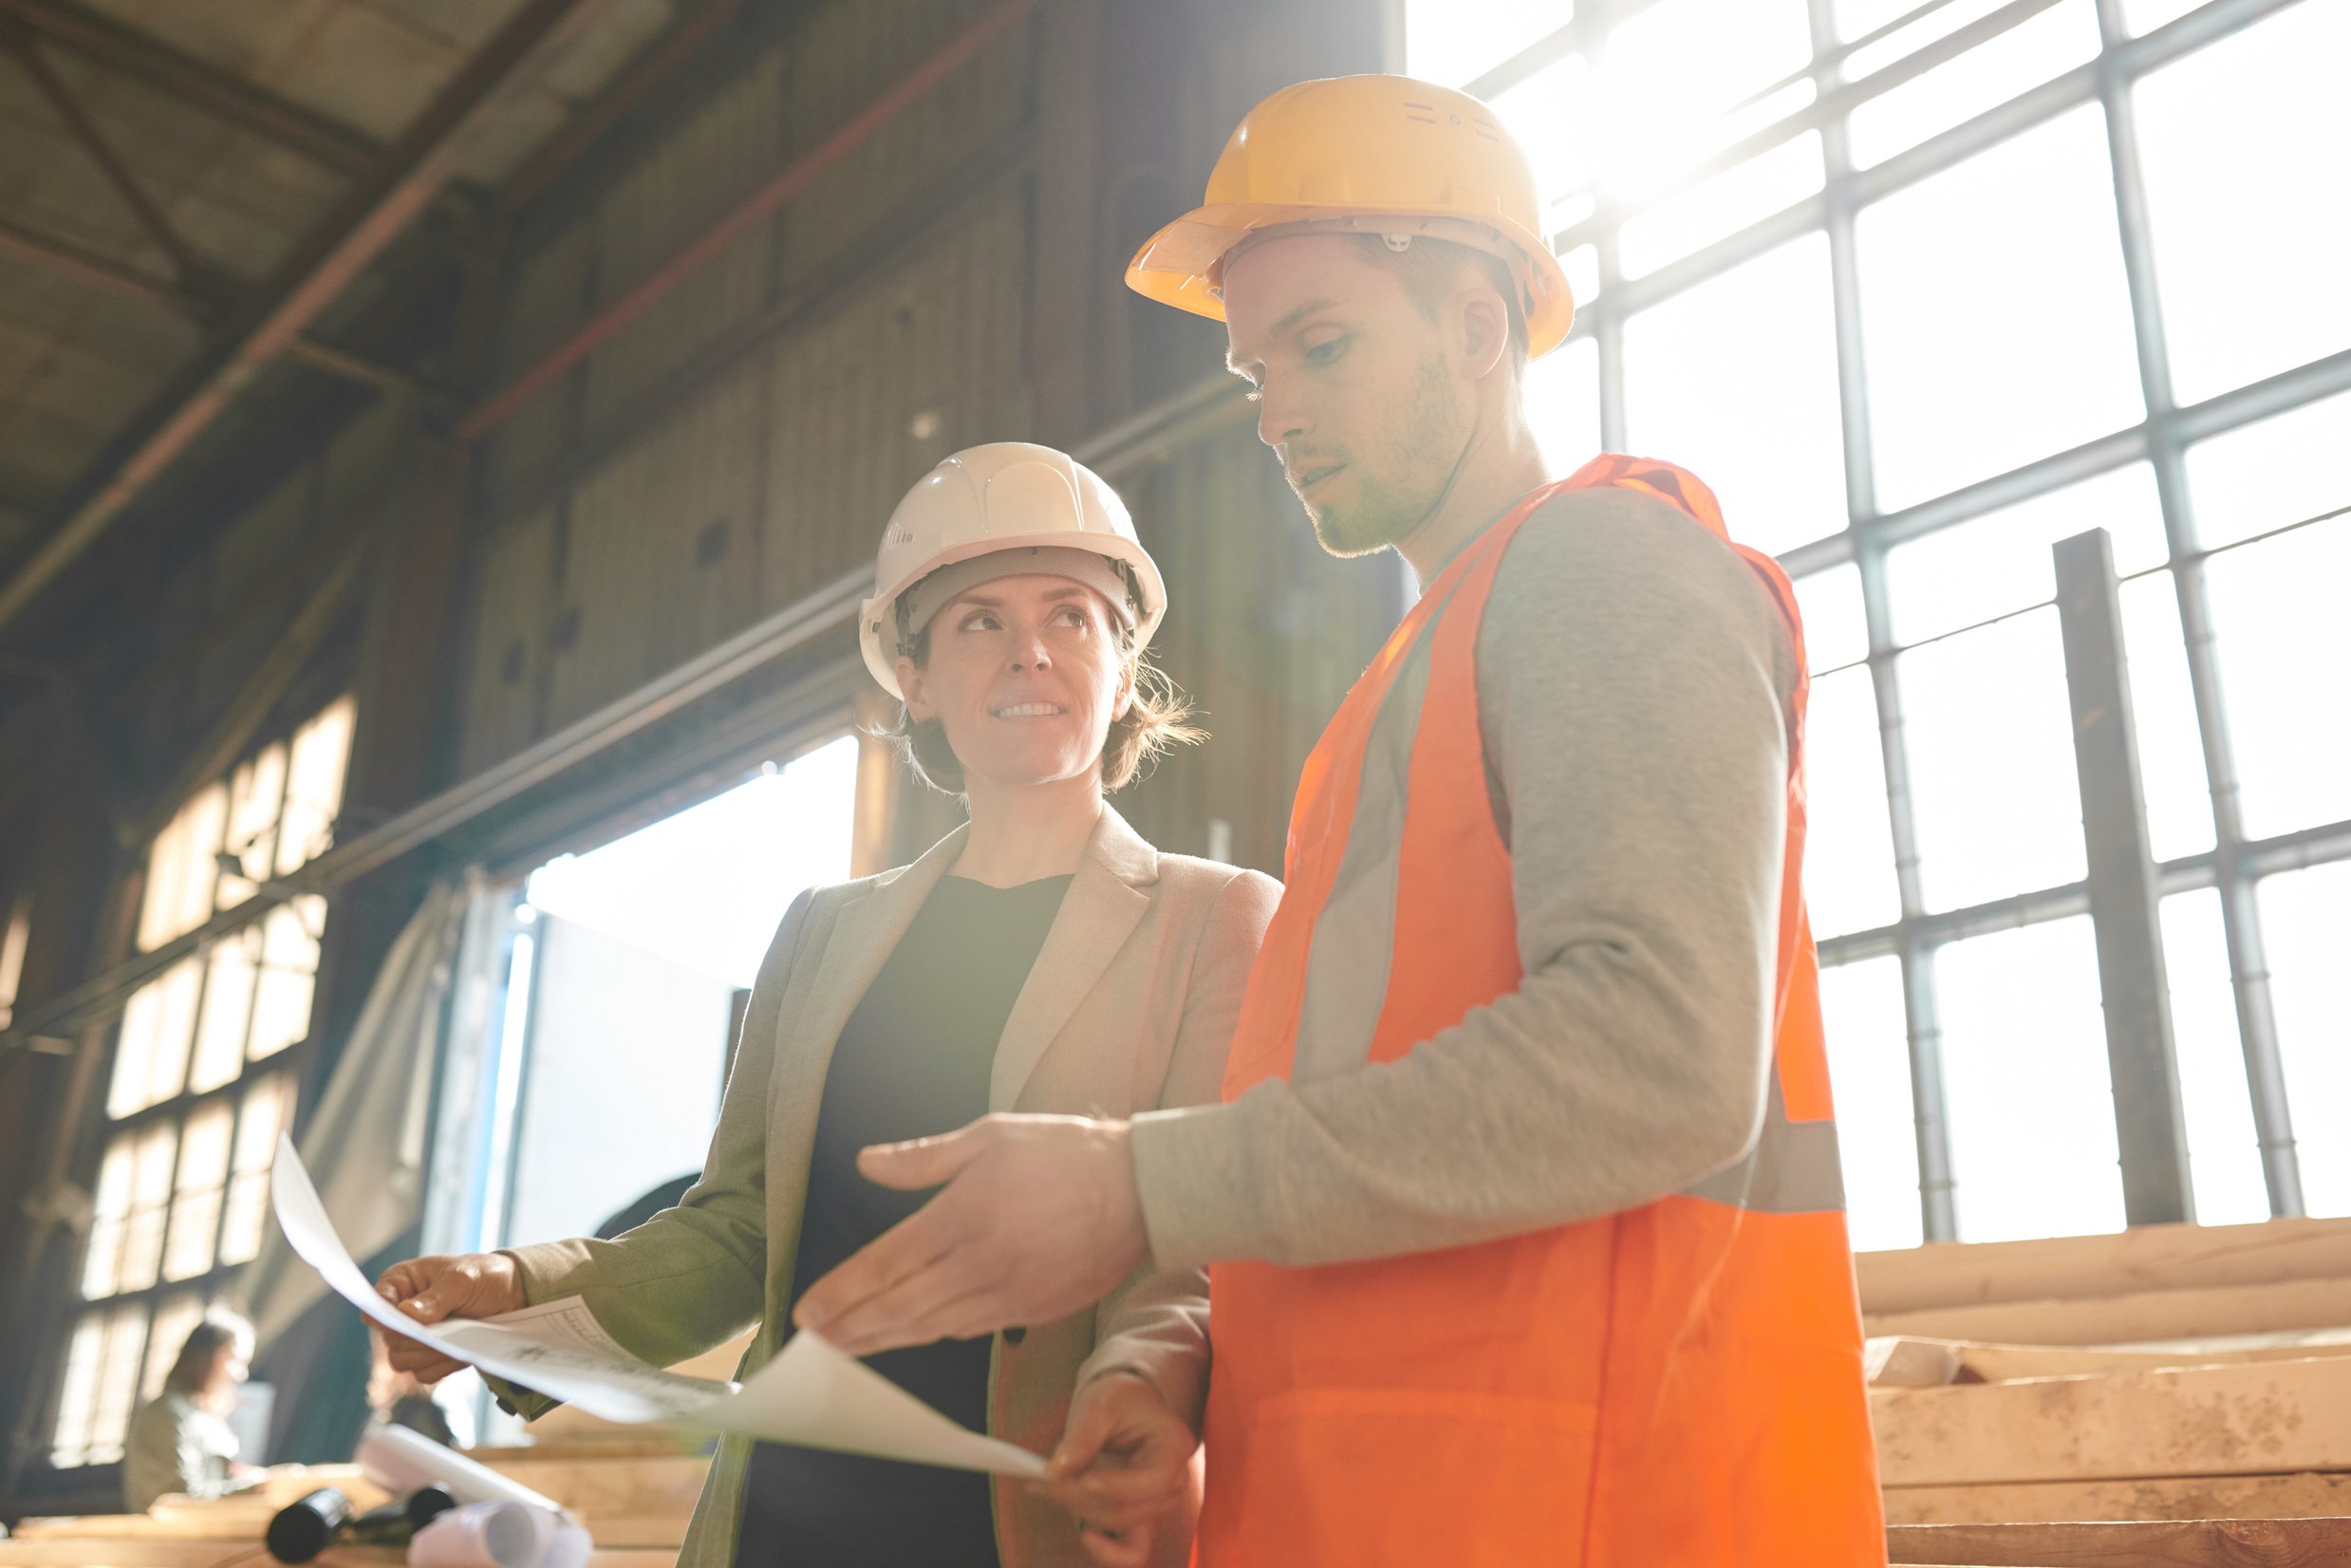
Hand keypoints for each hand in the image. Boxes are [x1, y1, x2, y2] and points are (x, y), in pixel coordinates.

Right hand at [374, 1252, 524, 1382]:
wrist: (512, 1296)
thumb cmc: (483, 1277)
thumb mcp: (462, 1279)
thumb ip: (436, 1297)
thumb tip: (406, 1313)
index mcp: (401, 1284)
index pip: (375, 1305)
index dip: (383, 1317)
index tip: (404, 1323)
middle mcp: (401, 1312)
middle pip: (389, 1340)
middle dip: (416, 1339)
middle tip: (443, 1330)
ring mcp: (415, 1337)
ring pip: (402, 1361)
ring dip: (429, 1355)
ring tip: (455, 1340)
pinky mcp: (430, 1357)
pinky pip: (423, 1374)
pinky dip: (441, 1367)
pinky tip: (459, 1353)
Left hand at [792, 1114, 1149, 1356]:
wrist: (1143, 1192)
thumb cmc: (1067, 1154)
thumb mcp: (991, 1136)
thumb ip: (925, 1158)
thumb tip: (867, 1162)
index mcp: (964, 1215)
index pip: (886, 1262)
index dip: (842, 1291)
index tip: (806, 1311)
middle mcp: (980, 1262)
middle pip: (899, 1307)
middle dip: (850, 1329)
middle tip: (811, 1347)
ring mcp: (1007, 1293)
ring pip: (931, 1327)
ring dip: (883, 1342)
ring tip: (845, 1352)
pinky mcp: (1032, 1310)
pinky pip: (969, 1329)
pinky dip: (932, 1336)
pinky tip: (909, 1337)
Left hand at [1030, 1372, 1198, 1566]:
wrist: (1128, 1406)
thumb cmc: (1119, 1399)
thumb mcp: (1100, 1403)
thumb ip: (1081, 1436)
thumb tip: (1055, 1472)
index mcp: (1174, 1447)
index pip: (1150, 1480)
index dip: (1114, 1486)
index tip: (1077, 1480)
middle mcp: (1174, 1482)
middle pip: (1128, 1506)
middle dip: (1080, 1496)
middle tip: (1040, 1479)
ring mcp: (1159, 1504)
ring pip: (1119, 1522)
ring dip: (1079, 1509)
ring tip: (1043, 1487)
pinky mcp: (1141, 1519)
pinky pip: (1132, 1552)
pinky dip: (1109, 1552)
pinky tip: (1085, 1534)